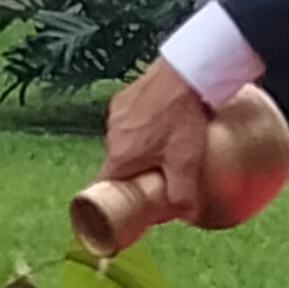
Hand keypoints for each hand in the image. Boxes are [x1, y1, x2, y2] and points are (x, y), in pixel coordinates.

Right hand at [101, 56, 213, 224]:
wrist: (185, 72)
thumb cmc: (182, 118)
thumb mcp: (187, 163)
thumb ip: (184, 194)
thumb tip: (186, 215)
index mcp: (120, 156)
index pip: (102, 186)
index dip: (107, 200)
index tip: (115, 208)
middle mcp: (111, 135)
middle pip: (116, 165)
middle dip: (131, 174)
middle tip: (154, 178)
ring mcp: (116, 114)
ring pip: (123, 142)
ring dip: (137, 149)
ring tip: (163, 148)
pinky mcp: (124, 96)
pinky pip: (128, 120)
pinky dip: (141, 127)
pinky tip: (163, 123)